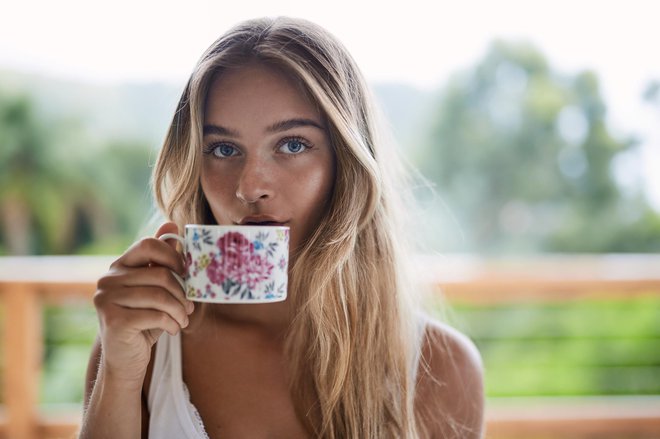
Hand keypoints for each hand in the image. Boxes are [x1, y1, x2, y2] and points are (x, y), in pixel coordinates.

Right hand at [93, 222, 193, 384]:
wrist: (126, 360)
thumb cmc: (145, 321)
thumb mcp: (156, 290)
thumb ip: (162, 260)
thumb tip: (171, 224)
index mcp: (119, 267)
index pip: (148, 244)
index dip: (173, 257)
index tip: (186, 275)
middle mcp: (108, 279)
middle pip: (159, 273)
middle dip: (182, 292)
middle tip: (190, 307)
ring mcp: (106, 299)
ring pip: (159, 295)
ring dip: (180, 310)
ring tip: (184, 320)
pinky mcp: (113, 320)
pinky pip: (155, 315)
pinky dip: (172, 323)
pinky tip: (173, 329)